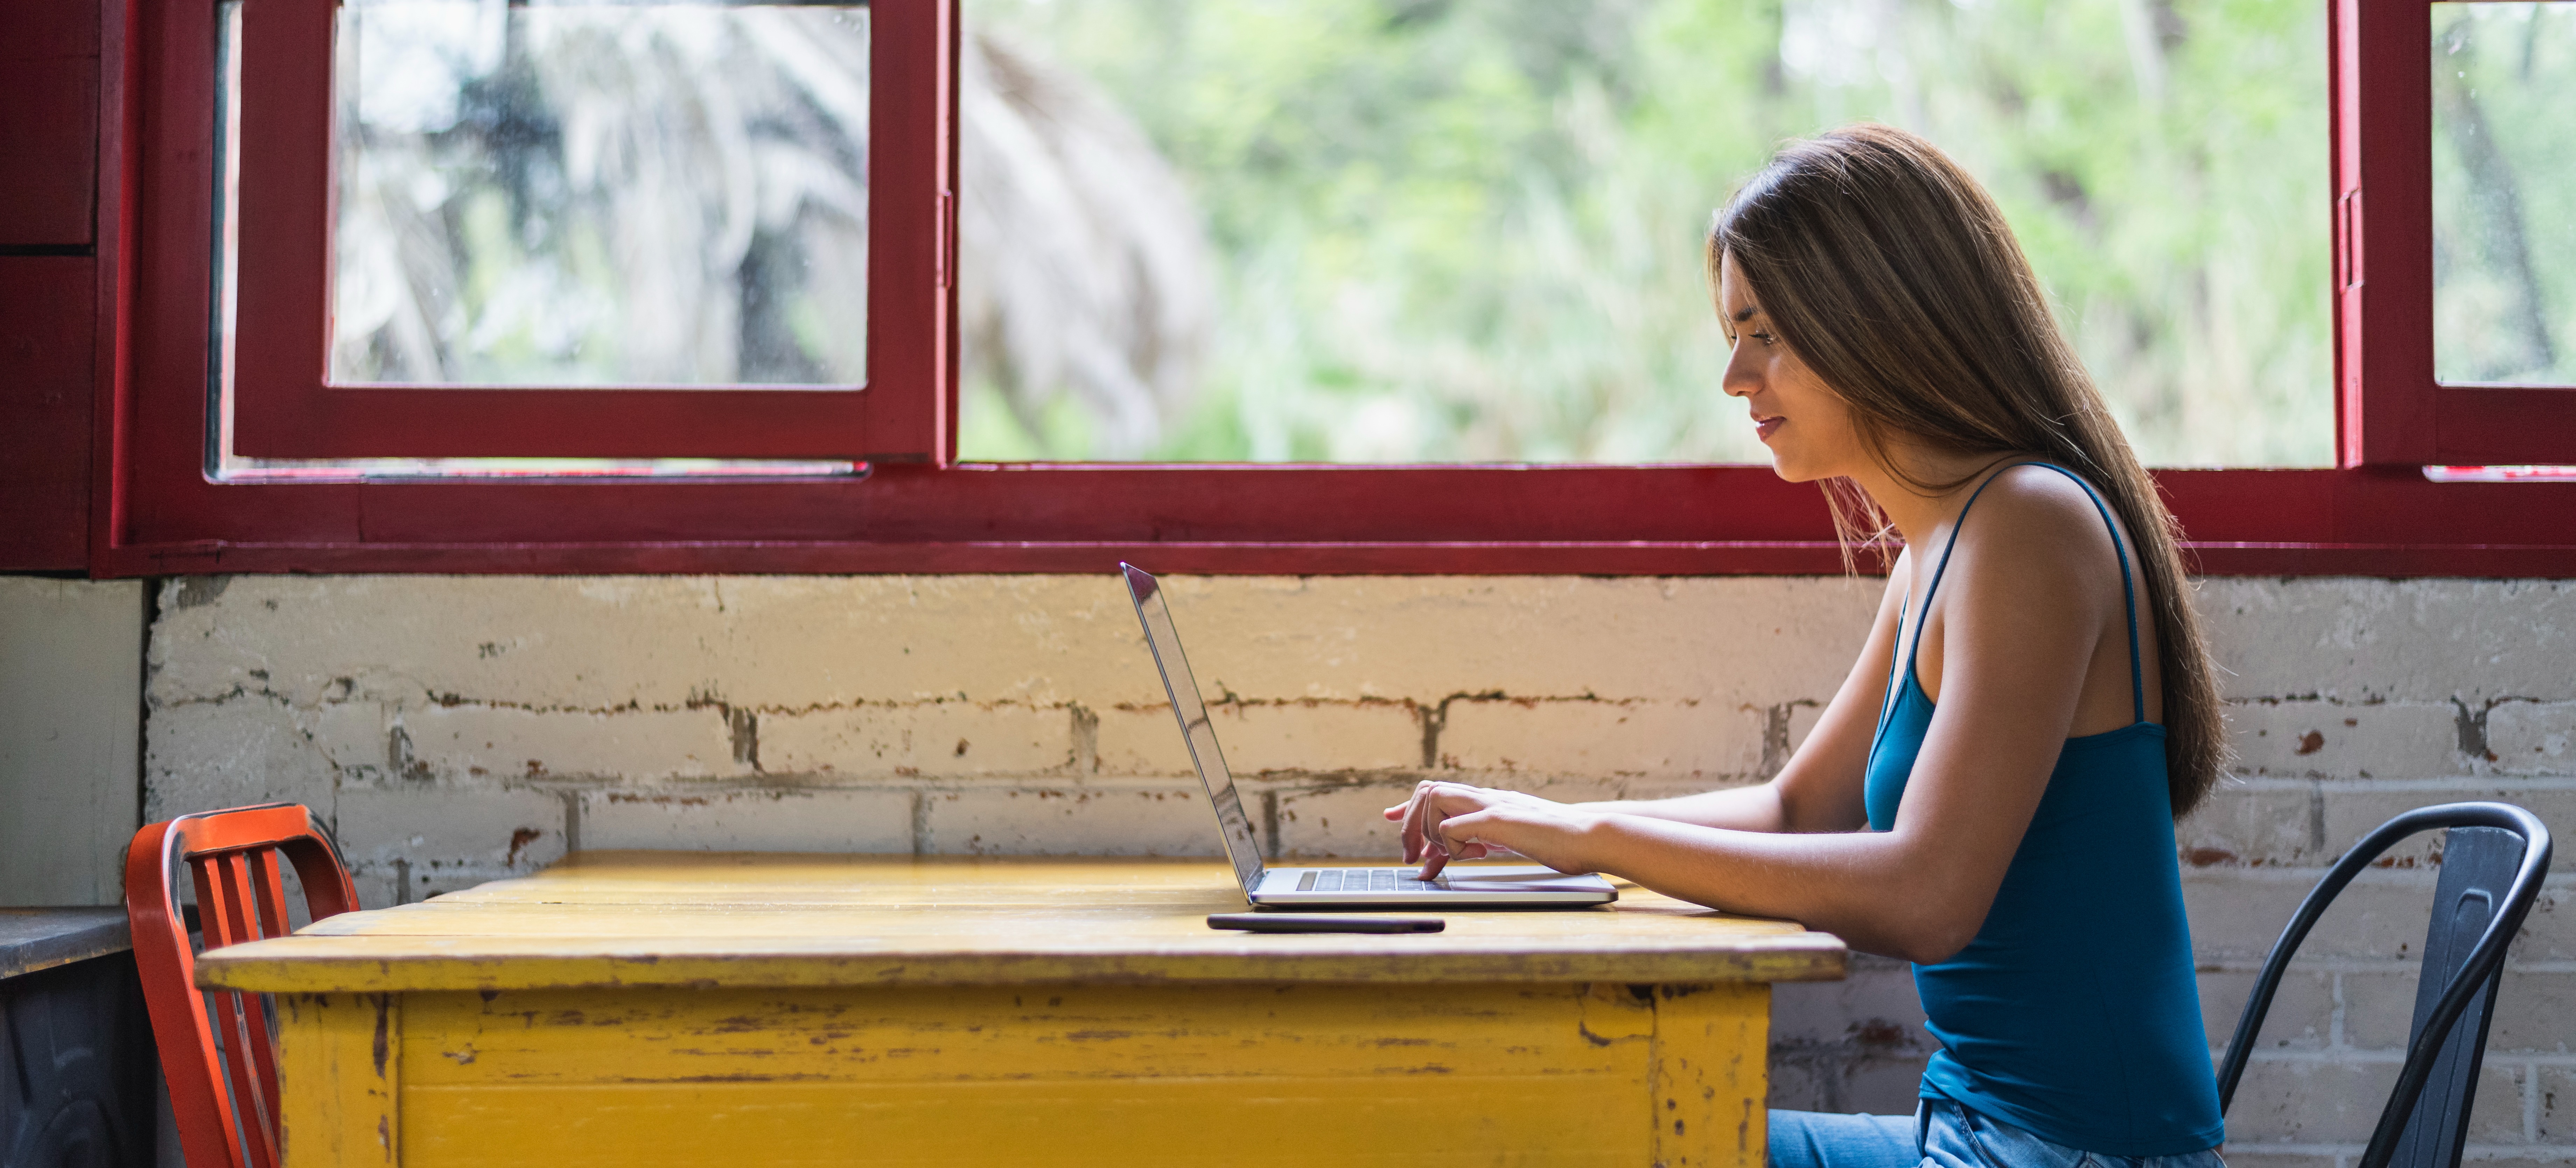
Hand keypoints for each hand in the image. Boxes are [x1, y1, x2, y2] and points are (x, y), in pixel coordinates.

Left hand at [1380, 781, 1601, 878]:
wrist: (1589, 835)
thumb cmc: (1557, 840)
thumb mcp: (1511, 838)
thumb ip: (1483, 838)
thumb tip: (1455, 850)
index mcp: (1487, 801)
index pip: (1437, 792)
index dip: (1408, 806)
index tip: (1389, 817)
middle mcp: (1485, 797)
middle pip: (1427, 791)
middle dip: (1409, 825)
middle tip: (1412, 859)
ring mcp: (1492, 806)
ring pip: (1434, 801)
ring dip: (1431, 834)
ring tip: (1446, 860)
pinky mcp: (1499, 821)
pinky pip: (1455, 825)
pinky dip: (1453, 843)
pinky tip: (1475, 854)